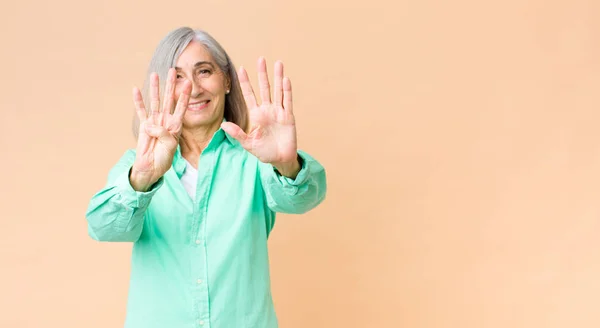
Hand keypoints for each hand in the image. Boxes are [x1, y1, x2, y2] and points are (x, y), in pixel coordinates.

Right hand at [130, 69, 191, 190]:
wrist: (151, 167)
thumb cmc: (164, 158)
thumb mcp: (170, 147)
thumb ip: (163, 134)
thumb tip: (150, 125)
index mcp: (176, 125)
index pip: (182, 107)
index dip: (185, 95)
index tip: (188, 83)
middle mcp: (166, 120)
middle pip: (169, 99)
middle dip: (171, 85)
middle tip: (173, 71)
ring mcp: (155, 121)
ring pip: (155, 101)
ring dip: (155, 88)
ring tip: (155, 74)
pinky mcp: (143, 125)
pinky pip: (141, 111)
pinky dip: (138, 100)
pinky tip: (136, 89)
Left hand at [221, 57, 299, 177]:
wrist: (280, 160)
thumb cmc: (264, 152)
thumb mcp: (248, 144)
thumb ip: (237, 134)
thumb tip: (223, 126)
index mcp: (256, 115)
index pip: (249, 95)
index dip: (245, 83)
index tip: (241, 69)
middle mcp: (267, 110)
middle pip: (264, 88)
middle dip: (262, 74)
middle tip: (260, 59)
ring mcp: (278, 112)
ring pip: (278, 91)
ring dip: (277, 77)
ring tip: (278, 63)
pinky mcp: (288, 117)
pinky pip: (287, 101)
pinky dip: (287, 91)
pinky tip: (285, 79)